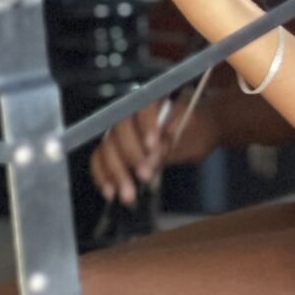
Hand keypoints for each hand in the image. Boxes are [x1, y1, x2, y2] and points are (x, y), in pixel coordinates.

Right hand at [87, 99, 215, 207]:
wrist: (195, 132)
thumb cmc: (195, 129)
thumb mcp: (192, 133)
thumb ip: (172, 140)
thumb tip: (153, 155)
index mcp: (154, 100)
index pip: (144, 107)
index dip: (145, 126)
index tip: (152, 147)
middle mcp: (130, 112)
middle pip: (120, 129)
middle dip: (131, 154)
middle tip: (145, 175)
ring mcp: (118, 130)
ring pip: (107, 147)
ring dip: (115, 172)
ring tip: (128, 193)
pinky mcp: (111, 147)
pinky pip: (99, 159)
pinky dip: (103, 176)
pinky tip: (111, 192)